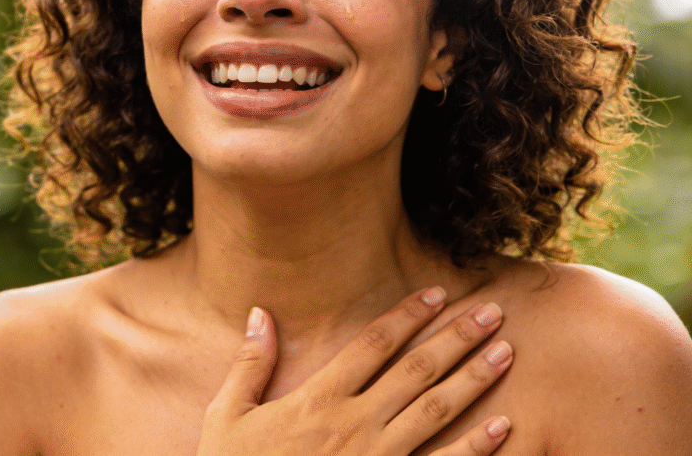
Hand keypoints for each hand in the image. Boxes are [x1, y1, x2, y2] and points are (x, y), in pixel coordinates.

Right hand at [198, 288, 512, 455]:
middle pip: (416, 370)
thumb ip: (249, 365)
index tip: (436, 292)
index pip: (372, 345)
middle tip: (492, 311)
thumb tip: (260, 313)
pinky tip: (503, 425)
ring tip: (506, 351)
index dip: (406, 315)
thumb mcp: (227, 417)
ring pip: (436, 410)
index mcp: (317, 400)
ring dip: (474, 378)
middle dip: (456, 337)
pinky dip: (476, 447)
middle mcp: (354, 424)